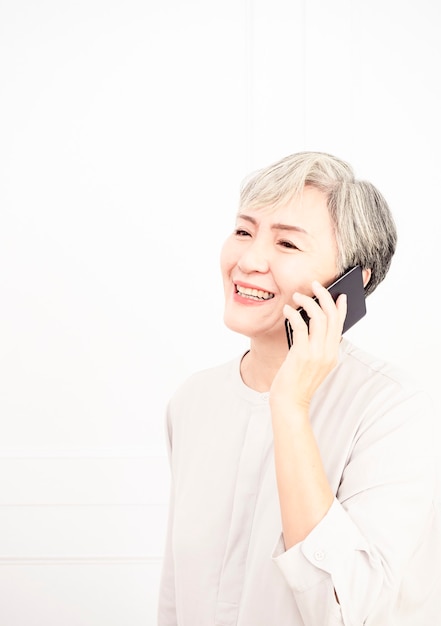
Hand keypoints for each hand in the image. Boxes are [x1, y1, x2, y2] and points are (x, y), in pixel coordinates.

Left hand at [270, 280, 346, 411]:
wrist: (290, 402)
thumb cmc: (298, 382)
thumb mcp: (313, 363)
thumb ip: (317, 346)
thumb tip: (311, 322)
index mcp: (333, 354)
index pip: (341, 325)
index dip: (341, 307)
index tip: (339, 294)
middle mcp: (328, 352)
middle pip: (332, 316)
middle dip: (324, 296)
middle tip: (314, 285)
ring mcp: (316, 353)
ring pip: (319, 317)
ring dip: (308, 302)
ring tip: (297, 295)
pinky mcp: (302, 353)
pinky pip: (300, 326)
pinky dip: (294, 314)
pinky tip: (287, 310)